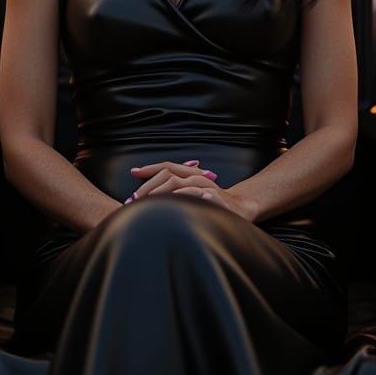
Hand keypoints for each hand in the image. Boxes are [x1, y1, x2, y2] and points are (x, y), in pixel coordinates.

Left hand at [126, 160, 256, 220]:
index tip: (133, 171)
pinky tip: (178, 203)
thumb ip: (176, 192)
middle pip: (170, 175)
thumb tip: (151, 196)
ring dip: (164, 193)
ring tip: (148, 202)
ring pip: (183, 184)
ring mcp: (208, 186)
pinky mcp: (218, 198)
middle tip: (134, 198)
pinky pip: (202, 196)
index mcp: (191, 174)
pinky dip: (191, 197)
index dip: (150, 168)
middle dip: (149, 187)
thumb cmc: (214, 203)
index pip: (168, 167)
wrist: (242, 207)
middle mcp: (198, 177)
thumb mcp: (193, 194)